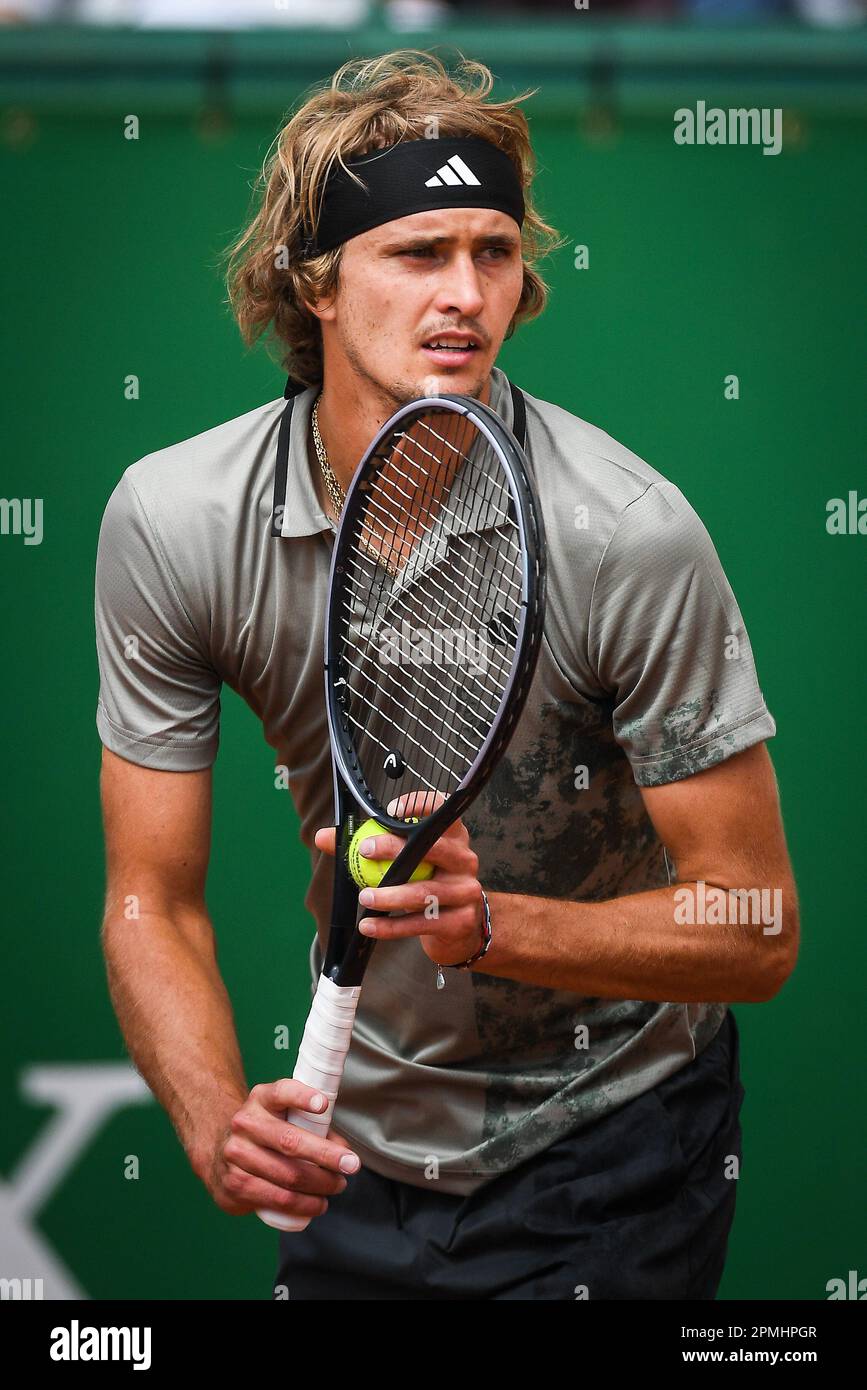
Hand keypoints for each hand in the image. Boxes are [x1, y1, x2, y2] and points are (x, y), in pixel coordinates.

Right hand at [201, 1080, 361, 1220]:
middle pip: (290, 1141)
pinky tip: (317, 1204)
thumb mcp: (284, 1117)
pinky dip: (303, 1205)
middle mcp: (245, 1123)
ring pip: (287, 1175)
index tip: (323, 1104)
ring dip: (320, 1185)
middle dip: (326, 1155)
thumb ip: (315, 1128)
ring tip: (337, 1186)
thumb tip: (344, 1151)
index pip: (281, 1092)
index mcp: (261, 1099)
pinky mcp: (234, 1183)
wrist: (220, 1150)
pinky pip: (276, 1198)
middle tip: (351, 1165)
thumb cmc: (265, 1132)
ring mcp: (236, 1154)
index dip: (302, 1097)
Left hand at [314, 791, 485, 967]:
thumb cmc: (425, 882)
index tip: (390, 811)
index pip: (442, 810)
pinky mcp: (460, 920)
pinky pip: (420, 923)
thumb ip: (367, 846)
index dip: (419, 805)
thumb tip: (323, 837)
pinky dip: (391, 926)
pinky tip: (370, 925)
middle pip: (432, 848)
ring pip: (424, 891)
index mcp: (452, 836)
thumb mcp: (404, 861)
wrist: (458, 927)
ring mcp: (465, 891)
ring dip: (390, 895)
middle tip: (364, 851)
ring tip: (365, 897)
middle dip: (396, 848)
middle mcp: (464, 859)